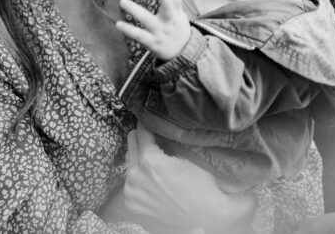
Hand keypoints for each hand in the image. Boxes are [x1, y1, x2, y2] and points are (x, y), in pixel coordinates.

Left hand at [116, 0, 190, 61]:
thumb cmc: (178, 29)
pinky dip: (129, 30)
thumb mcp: (180, 14)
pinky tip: (118, 24)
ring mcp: (161, 32)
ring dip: (135, 10)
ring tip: (122, 1)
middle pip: (169, 6)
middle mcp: (170, 21)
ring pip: (148, 20)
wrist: (184, 55)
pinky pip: (140, 36)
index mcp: (177, 13)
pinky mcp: (153, 43)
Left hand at [123, 126, 252, 232]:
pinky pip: (129, 180)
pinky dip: (139, 176)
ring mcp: (131, 191)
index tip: (152, 119)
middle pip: (131, 142)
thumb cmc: (201, 182)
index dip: (148, 123)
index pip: (141, 130)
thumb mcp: (187, 154)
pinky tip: (152, 177)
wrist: (206, 215)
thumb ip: (169, 137)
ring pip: (129, 161)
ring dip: (139, 157)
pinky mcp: (131, 202)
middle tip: (155, 138)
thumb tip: (158, 119)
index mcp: (149, 161)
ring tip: (155, 159)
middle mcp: (135, 176)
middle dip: (142, 139)